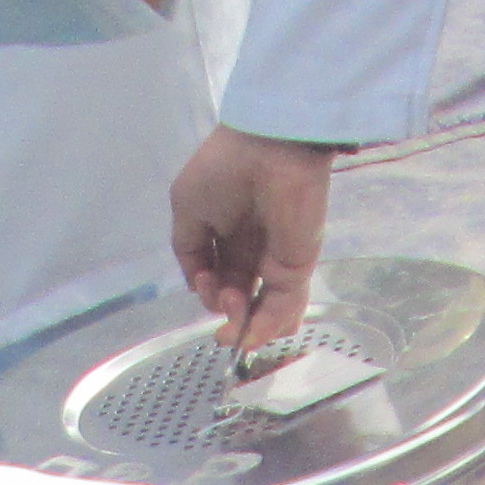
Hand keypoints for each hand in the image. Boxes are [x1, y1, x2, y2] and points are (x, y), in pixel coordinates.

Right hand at [172, 126, 338, 349]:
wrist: (269, 149)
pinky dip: (266, 327)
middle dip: (226, 311)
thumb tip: (199, 282)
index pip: (218, 277)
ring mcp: (276, 261)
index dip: (208, 290)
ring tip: (235, 323)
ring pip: (262, 308)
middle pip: (239, 296)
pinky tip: (250, 335)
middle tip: (224, 307)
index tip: (204, 283)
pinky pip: (282, 306)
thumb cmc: (224, 169)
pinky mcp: (297, 267)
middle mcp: (252, 250)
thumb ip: (188, 248)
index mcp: (226, 233)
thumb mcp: (187, 207)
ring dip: (245, 325)